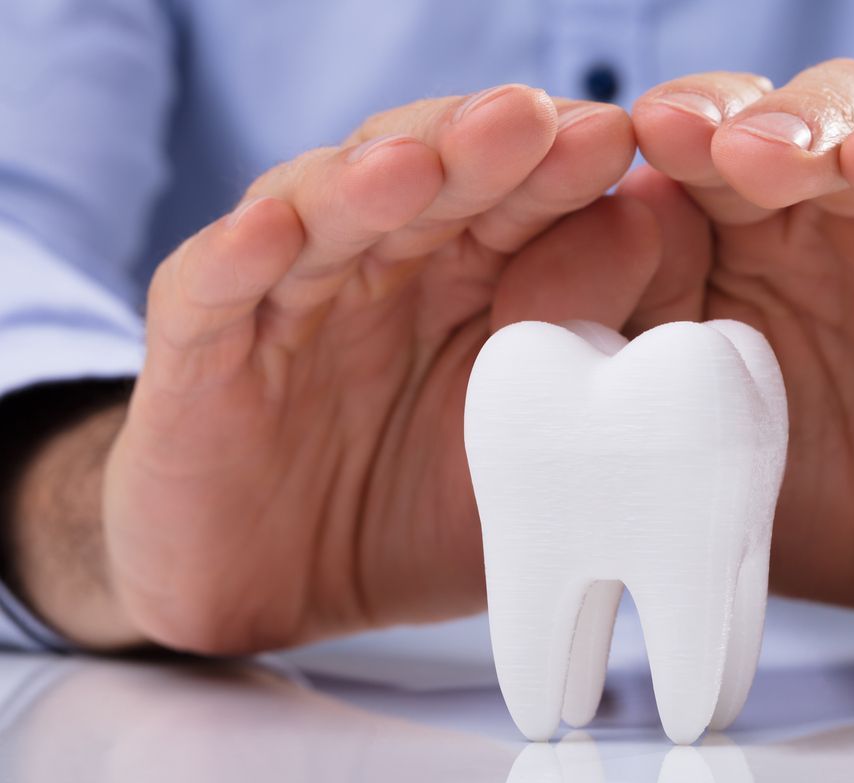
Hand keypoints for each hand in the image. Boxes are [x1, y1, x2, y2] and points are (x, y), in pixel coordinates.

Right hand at [101, 85, 668, 652]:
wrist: (279, 590)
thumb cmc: (418, 509)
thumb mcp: (527, 448)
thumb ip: (587, 340)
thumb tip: (651, 217)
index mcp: (468, 277)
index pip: (516, 197)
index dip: (558, 166)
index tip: (610, 141)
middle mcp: (381, 265)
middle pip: (427, 183)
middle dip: (477, 148)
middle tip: (530, 122)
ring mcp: (290, 296)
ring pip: (322, 213)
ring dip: (367, 184)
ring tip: (415, 164)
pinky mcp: (202, 348)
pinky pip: (211, 292)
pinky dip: (237, 258)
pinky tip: (273, 231)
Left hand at [628, 60, 853, 636]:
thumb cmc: (806, 489)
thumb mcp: (698, 430)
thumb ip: (624, 332)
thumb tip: (572, 234)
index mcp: (768, 238)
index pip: (729, 145)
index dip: (694, 127)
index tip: (649, 133)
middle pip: (834, 127)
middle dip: (790, 129)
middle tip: (743, 155)